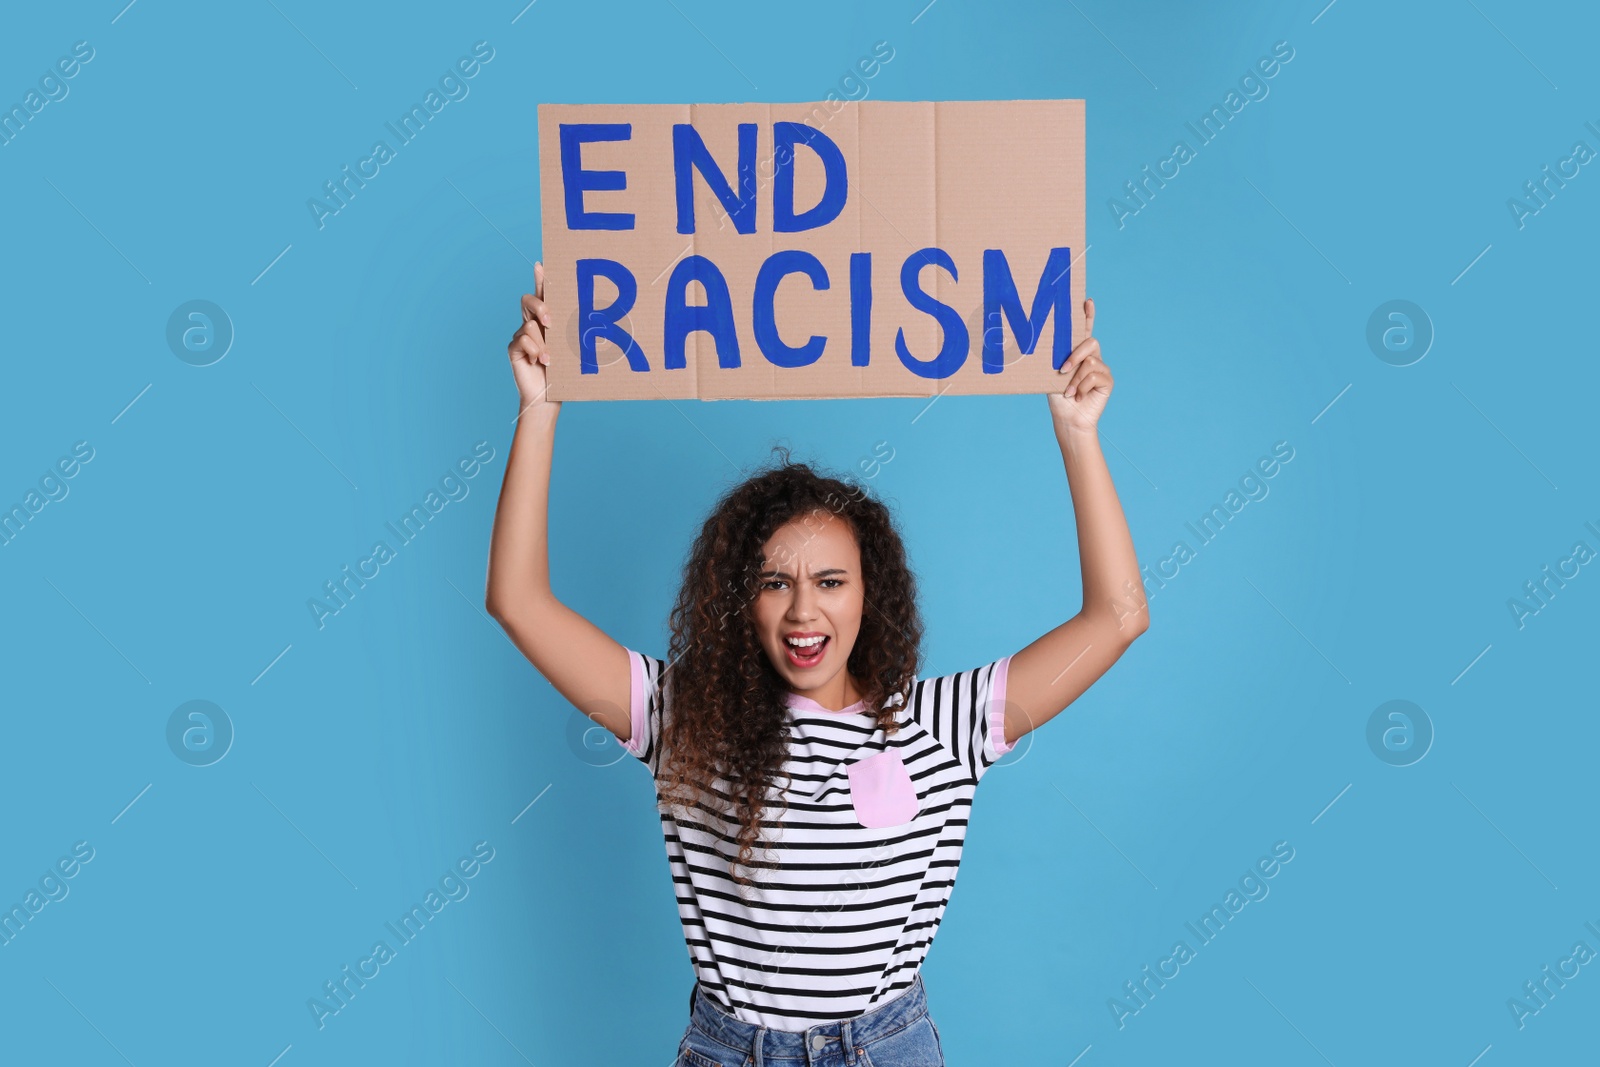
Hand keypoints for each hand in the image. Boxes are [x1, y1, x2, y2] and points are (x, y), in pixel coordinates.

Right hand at [508, 261, 559, 416]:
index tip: (541, 265)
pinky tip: (541, 361)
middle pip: (529, 301)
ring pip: (529, 324)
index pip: (543, 295)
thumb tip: (587, 315)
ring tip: (550, 359)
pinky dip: (534, 350)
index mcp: (547, 321)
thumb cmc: (564, 372)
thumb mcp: (570, 347)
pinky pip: (522, 339)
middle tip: (551, 321)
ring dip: (542, 342)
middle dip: (540, 306)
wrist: (549, 397)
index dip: (540, 279)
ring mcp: (522, 336)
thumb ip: (569, 330)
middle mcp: (533, 325)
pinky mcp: (514, 348)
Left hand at [1048, 298, 1111, 434]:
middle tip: (1062, 370)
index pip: (1084, 330)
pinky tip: (1078, 396)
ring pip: (1090, 361)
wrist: (1067, 418)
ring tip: (1069, 392)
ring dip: (1075, 378)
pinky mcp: (1107, 380)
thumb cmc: (1057, 396)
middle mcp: (1092, 357)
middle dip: (1075, 355)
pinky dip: (1082, 387)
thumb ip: (1056, 360)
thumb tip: (1045, 346)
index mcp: (1078, 353)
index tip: (1087, 301)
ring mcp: (1101, 368)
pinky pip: (1094, 376)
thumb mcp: (1051, 375)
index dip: (1087, 315)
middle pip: (1090, 342)